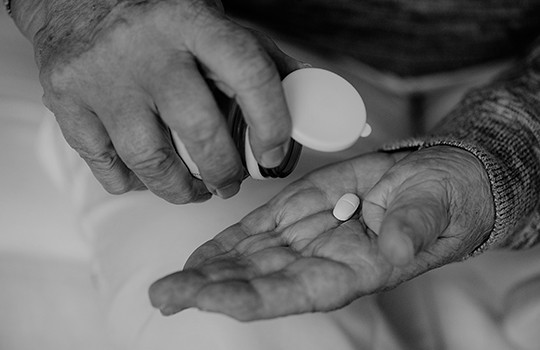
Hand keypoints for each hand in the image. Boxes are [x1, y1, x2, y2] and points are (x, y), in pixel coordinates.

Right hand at [36, 0, 301, 202]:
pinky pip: (106, 166)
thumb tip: (301, 95)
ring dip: (181, 189)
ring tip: (195, 189)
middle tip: (231, 182)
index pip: (247, 74)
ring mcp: (100, 77)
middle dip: (224, 172)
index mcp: (190, 20)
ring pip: (150, 160)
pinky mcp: (66, 101)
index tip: (274, 154)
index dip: (271, 123)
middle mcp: (144, 48)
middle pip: (198, 131)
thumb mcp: (208, 19)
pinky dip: (133, 182)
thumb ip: (252, 56)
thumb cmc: (151, 12)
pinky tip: (148, 176)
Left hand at [148, 146, 493, 319]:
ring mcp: (303, 240)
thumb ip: (412, 228)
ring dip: (205, 272)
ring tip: (166, 284)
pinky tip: (197, 258)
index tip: (206, 298)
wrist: (431, 182)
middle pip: (255, 282)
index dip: (247, 297)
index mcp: (350, 270)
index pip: (290, 293)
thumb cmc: (439, 202)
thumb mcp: (433, 211)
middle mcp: (318, 263)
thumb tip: (394, 244)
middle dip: (208, 290)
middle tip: (164, 295)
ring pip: (246, 261)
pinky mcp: (296, 213)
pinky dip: (223, 245)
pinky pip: (254, 233)